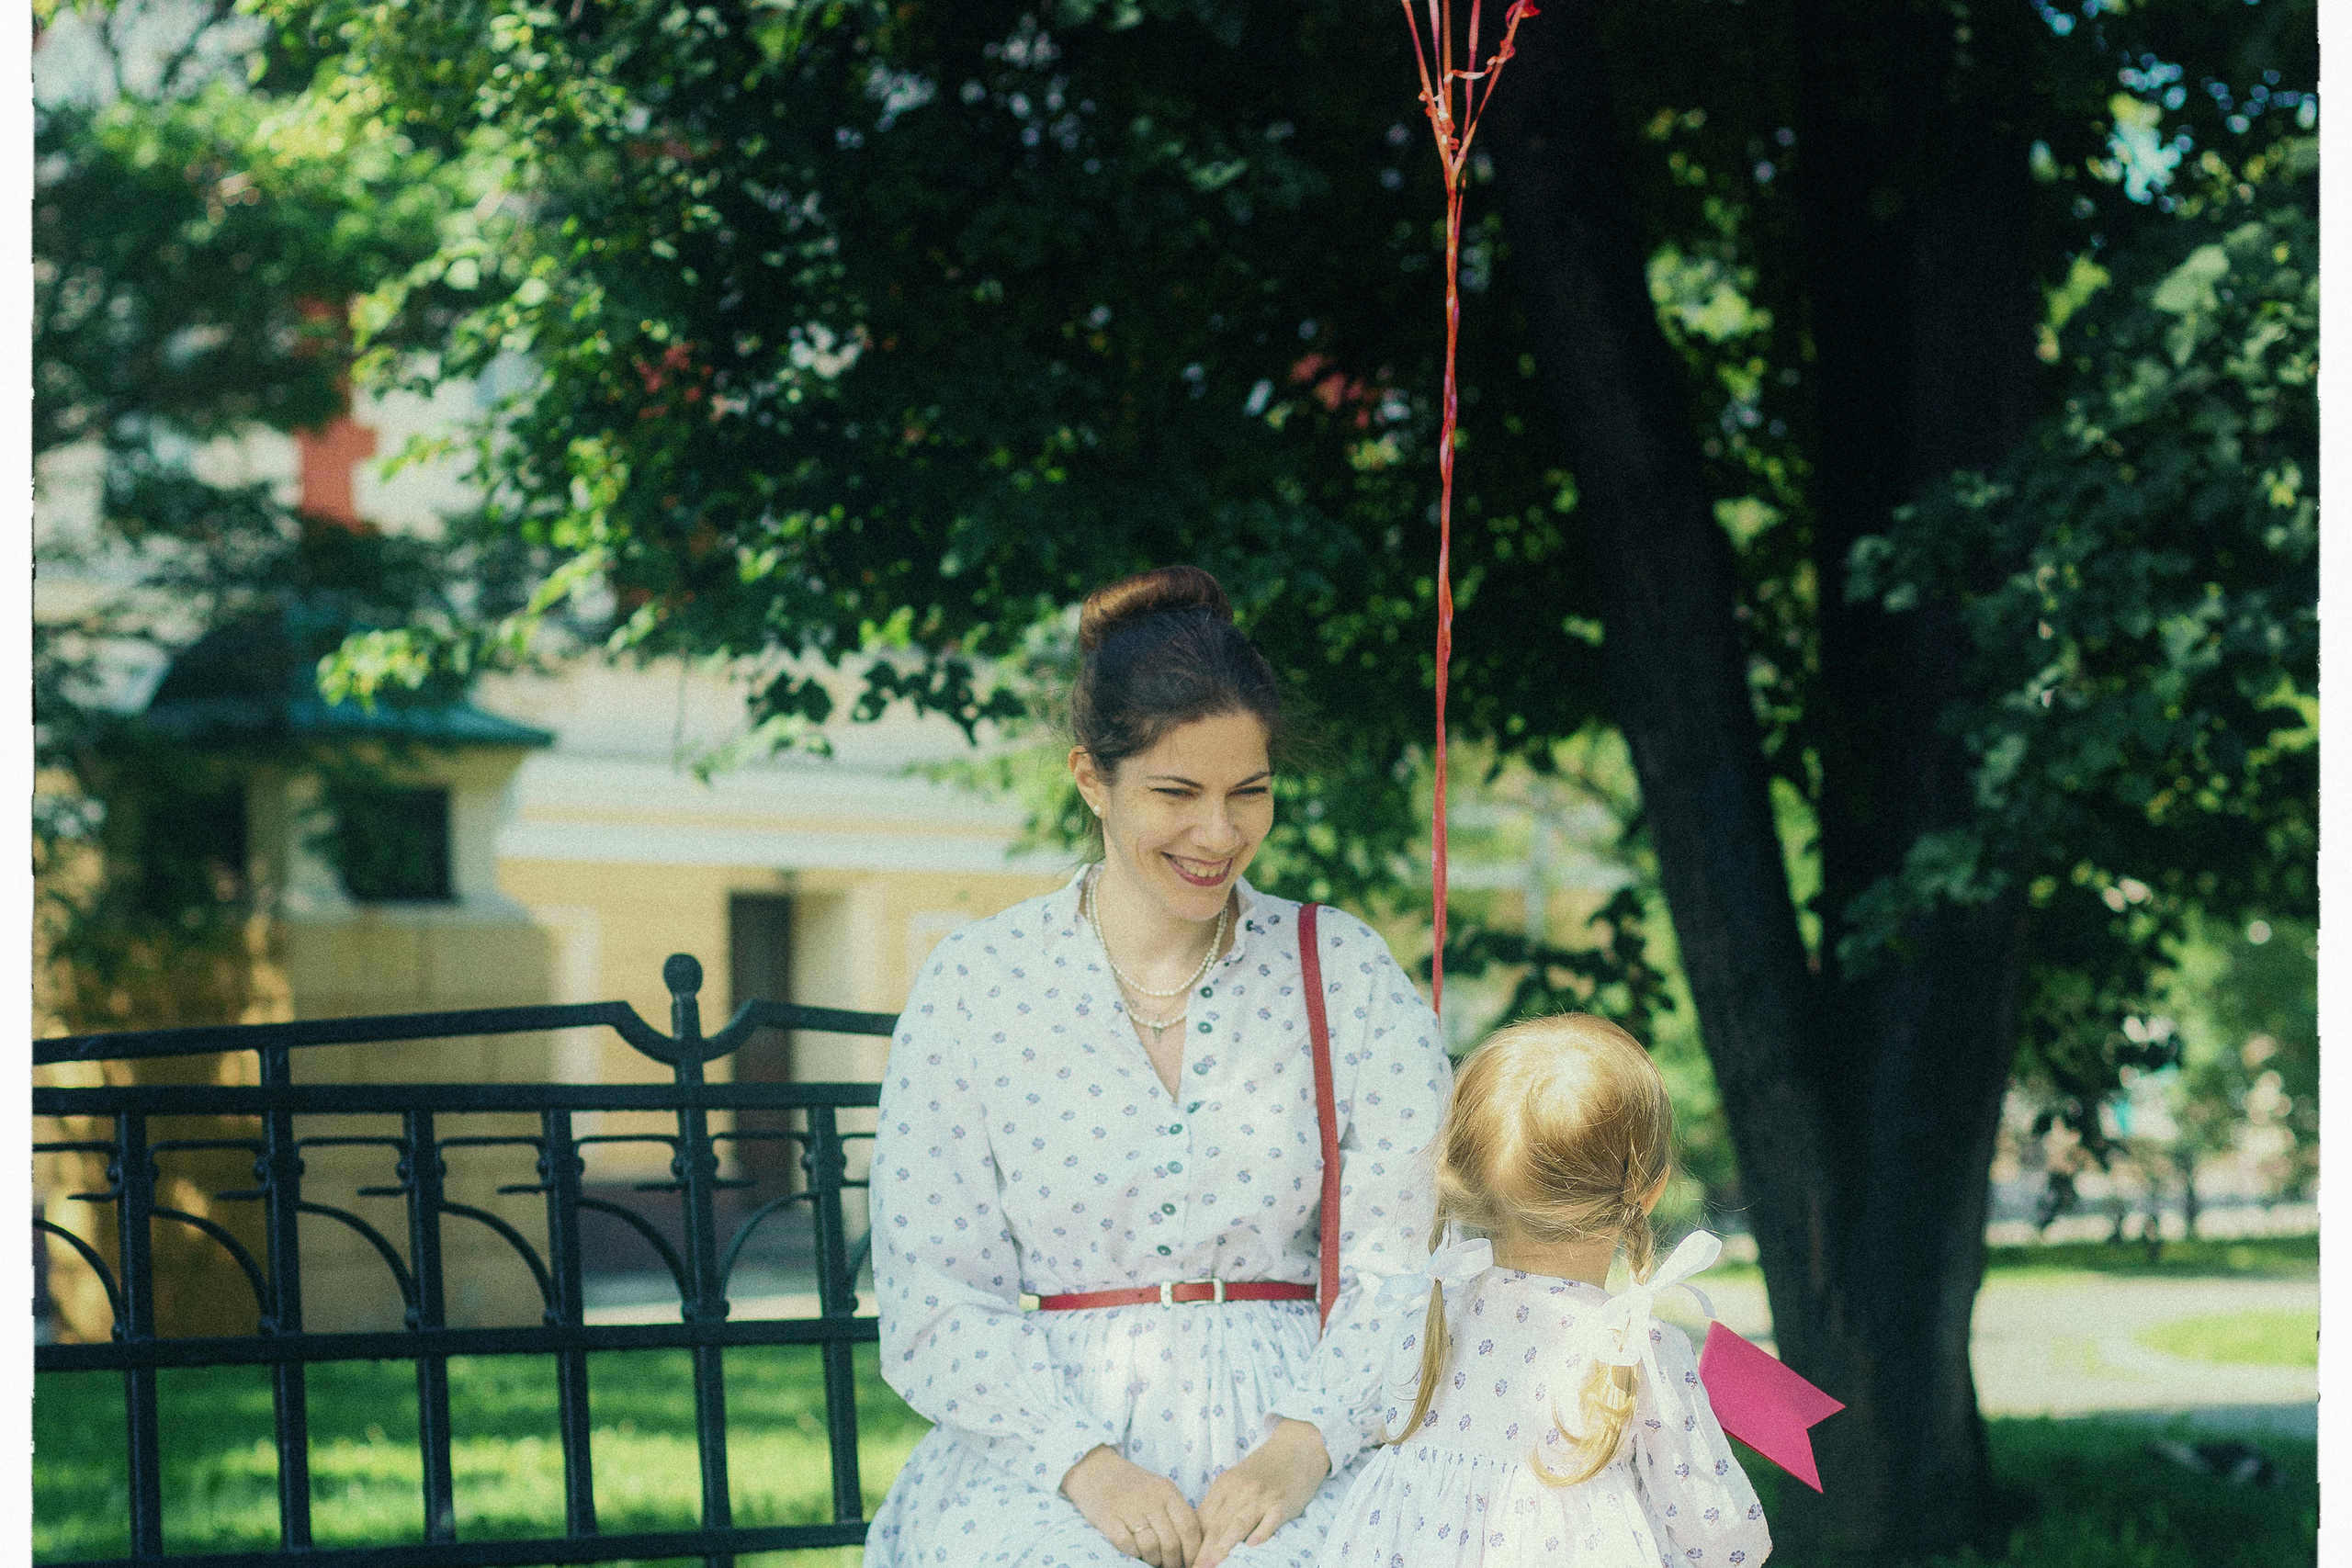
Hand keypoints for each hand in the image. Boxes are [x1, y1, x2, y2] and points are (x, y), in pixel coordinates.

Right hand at [1062, 1444, 1204, 1566]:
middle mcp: (1151, 1499)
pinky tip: (1134, 1552)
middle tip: (1170, 1567)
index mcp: (1168, 1491)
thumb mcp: (1159, 1490)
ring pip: (1151, 1547)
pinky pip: (1127, 1545)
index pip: (1190, 1527)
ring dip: (1154, 1561)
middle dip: (1173, 1562)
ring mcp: (1128, 1508)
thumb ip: (1175, 1513)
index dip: (1193, 1551)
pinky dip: (1133, 1554)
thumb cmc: (1132, 1485)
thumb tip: (1192, 1547)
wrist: (1094, 1469)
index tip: (1191, 1563)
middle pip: (1171, 1542)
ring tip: (1153, 1561)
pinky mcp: (1108, 1518)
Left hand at [1194, 1419, 1330, 1567]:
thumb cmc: (1264, 1469)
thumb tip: (1202, 1534)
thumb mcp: (1236, 1480)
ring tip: (1211, 1566)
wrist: (1297, 1448)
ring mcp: (1262, 1497)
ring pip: (1238, 1525)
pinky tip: (1252, 1546)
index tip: (1185, 1559)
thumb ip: (1221, 1503)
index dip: (1193, 1543)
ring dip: (1223, 1548)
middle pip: (1216, 1525)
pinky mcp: (1283, 1503)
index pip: (1203, 1519)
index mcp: (1224, 1484)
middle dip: (1203, 1552)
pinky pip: (1270, 1520)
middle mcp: (1240, 1490)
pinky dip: (1261, 1533)